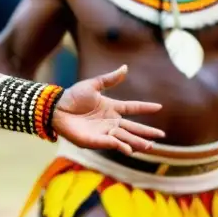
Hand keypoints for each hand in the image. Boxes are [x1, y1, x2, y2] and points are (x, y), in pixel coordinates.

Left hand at [51, 65, 165, 154]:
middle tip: (161, 137)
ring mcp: (104, 131)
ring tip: (150, 146)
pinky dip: (120, 145)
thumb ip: (109, 79)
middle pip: (133, 127)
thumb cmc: (72, 96)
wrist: (56, 108)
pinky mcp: (96, 140)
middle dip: (146, 132)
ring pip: (125, 137)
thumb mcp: (93, 85)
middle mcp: (111, 121)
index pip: (132, 108)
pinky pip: (111, 143)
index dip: (145, 107)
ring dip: (137, 142)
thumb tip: (125, 67)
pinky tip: (129, 149)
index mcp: (111, 107)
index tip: (159, 107)